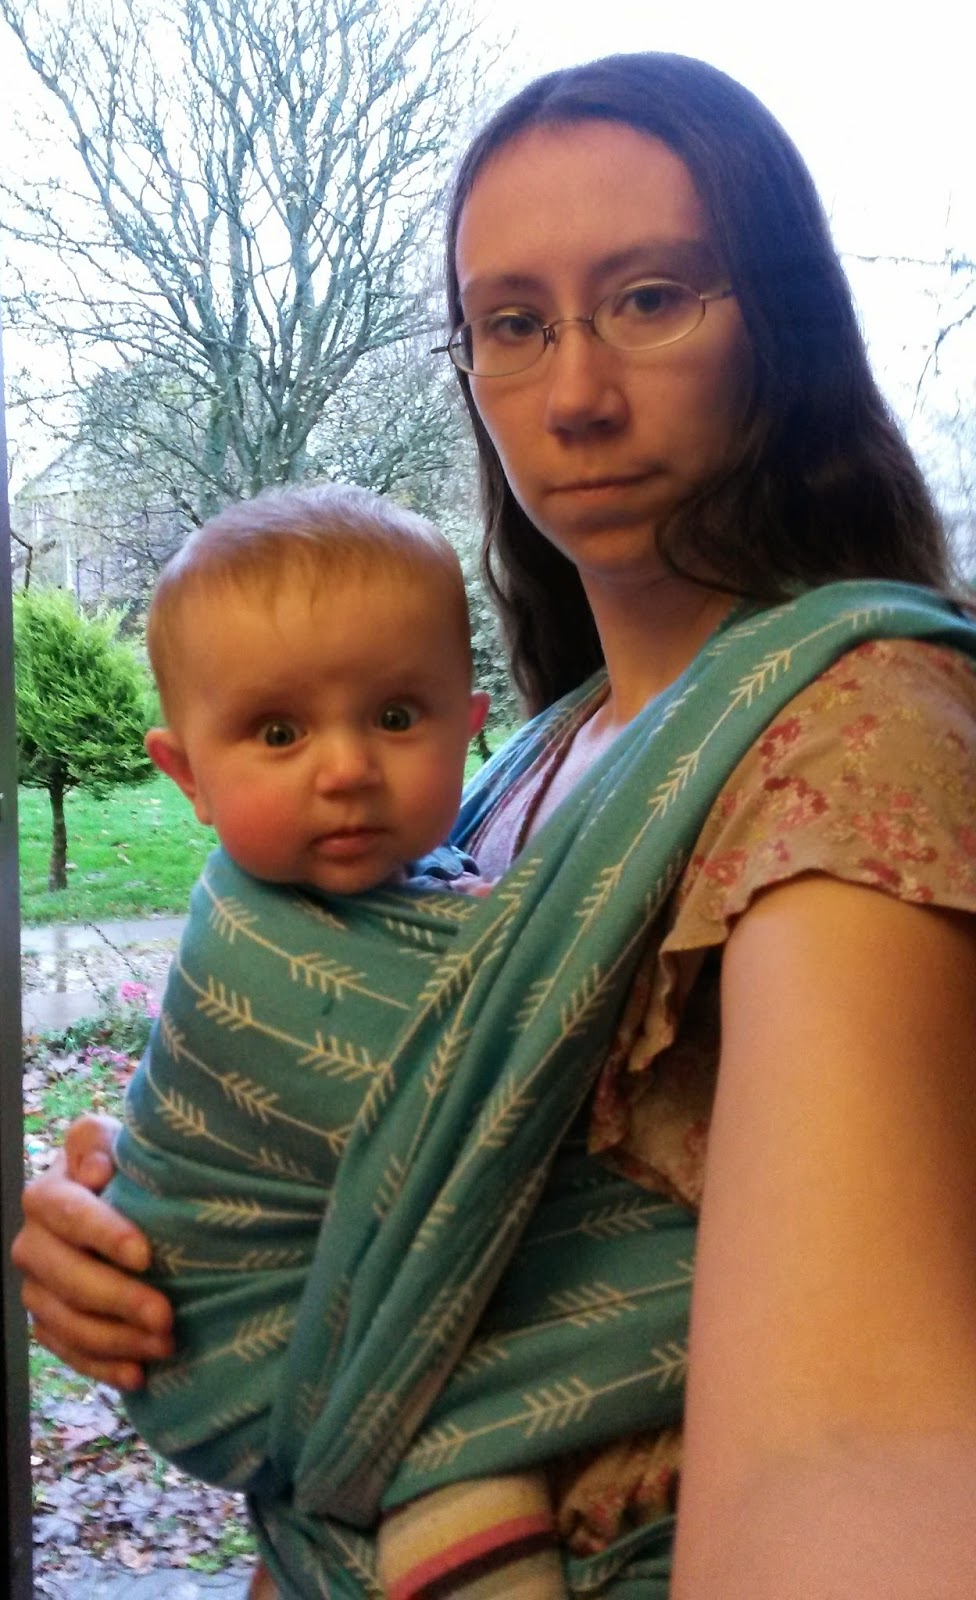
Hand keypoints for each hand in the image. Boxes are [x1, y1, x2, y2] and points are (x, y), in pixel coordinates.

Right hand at [13, 1115, 174, 1388]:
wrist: (122, 1202)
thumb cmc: (125, 1169)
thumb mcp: (117, 1141)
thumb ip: (98, 1142)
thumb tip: (96, 1170)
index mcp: (47, 1194)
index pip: (67, 1214)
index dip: (103, 1234)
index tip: (145, 1254)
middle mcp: (33, 1244)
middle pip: (66, 1279)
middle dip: (117, 1300)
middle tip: (166, 1316)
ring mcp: (38, 1289)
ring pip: (66, 1323)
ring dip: (116, 1340)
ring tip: (165, 1345)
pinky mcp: (49, 1324)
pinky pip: (69, 1353)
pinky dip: (103, 1367)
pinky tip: (138, 1375)